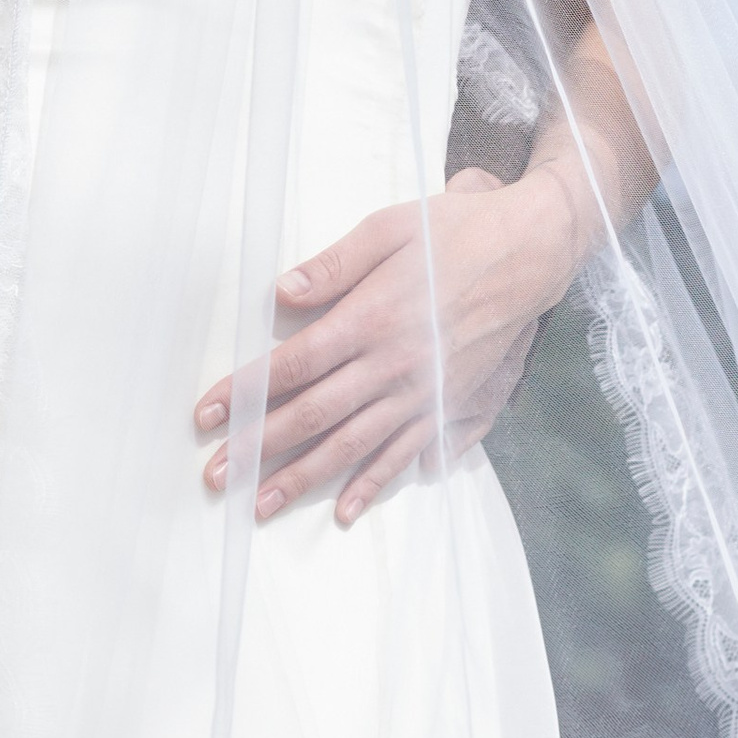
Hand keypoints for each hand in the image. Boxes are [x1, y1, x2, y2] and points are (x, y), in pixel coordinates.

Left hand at [195, 164, 581, 530]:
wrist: (529, 254)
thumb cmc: (456, 233)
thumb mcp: (390, 227)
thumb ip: (333, 264)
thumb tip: (281, 293)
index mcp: (372, 317)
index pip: (294, 363)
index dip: (247, 392)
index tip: (207, 415)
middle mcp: (395, 364)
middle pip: (315, 414)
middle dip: (260, 448)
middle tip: (216, 476)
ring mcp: (422, 391)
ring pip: (354, 445)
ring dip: (304, 478)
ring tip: (262, 505)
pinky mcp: (447, 404)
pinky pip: (405, 453)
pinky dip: (374, 484)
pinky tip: (345, 509)